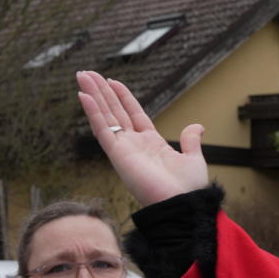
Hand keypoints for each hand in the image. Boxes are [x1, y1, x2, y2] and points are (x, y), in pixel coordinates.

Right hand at [76, 71, 208, 205]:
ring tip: (81, 76)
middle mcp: (134, 144)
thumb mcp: (193, 159)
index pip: (133, 114)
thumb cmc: (188, 189)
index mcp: (151, 144)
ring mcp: (123, 148)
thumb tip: (197, 127)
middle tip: (87, 73)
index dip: (123, 97)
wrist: (181, 204)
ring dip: (93, 95)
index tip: (113, 81)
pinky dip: (93, 112)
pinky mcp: (117, 154)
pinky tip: (83, 96)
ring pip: (104, 116)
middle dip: (101, 91)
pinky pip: (102, 130)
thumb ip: (191, 141)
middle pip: (114, 111)